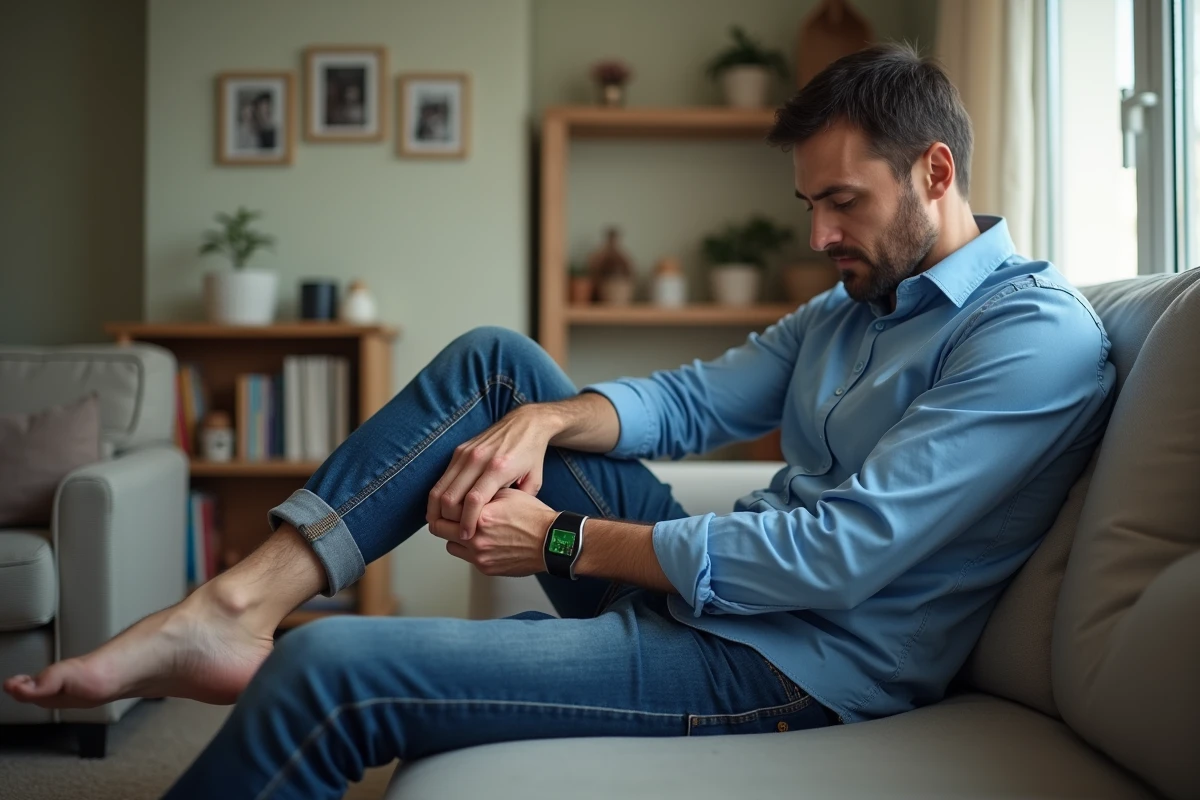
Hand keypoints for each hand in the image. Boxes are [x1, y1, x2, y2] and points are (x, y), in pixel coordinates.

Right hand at [427, 406, 551, 539]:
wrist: (526, 423)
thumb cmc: (531, 453)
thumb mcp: (534, 482)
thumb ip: (517, 503)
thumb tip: (499, 522)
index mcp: (498, 468)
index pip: (474, 500)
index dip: (467, 522)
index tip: (467, 536)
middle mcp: (478, 459)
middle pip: (450, 496)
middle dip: (448, 520)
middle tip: (451, 533)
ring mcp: (466, 453)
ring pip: (440, 487)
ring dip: (437, 509)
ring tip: (440, 525)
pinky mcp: (459, 450)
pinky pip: (443, 478)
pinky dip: (440, 495)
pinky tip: (443, 508)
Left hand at [428, 488, 556, 576]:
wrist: (552, 542)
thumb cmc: (534, 517)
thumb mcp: (507, 494)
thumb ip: (481, 494)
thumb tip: (464, 494)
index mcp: (480, 514)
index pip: (445, 509)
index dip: (445, 504)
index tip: (448, 503)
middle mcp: (476, 537)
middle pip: (439, 530)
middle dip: (443, 522)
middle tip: (449, 517)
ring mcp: (480, 555)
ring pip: (450, 546)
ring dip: (456, 538)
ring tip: (470, 530)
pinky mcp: (486, 568)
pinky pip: (467, 559)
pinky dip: (471, 550)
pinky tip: (487, 541)